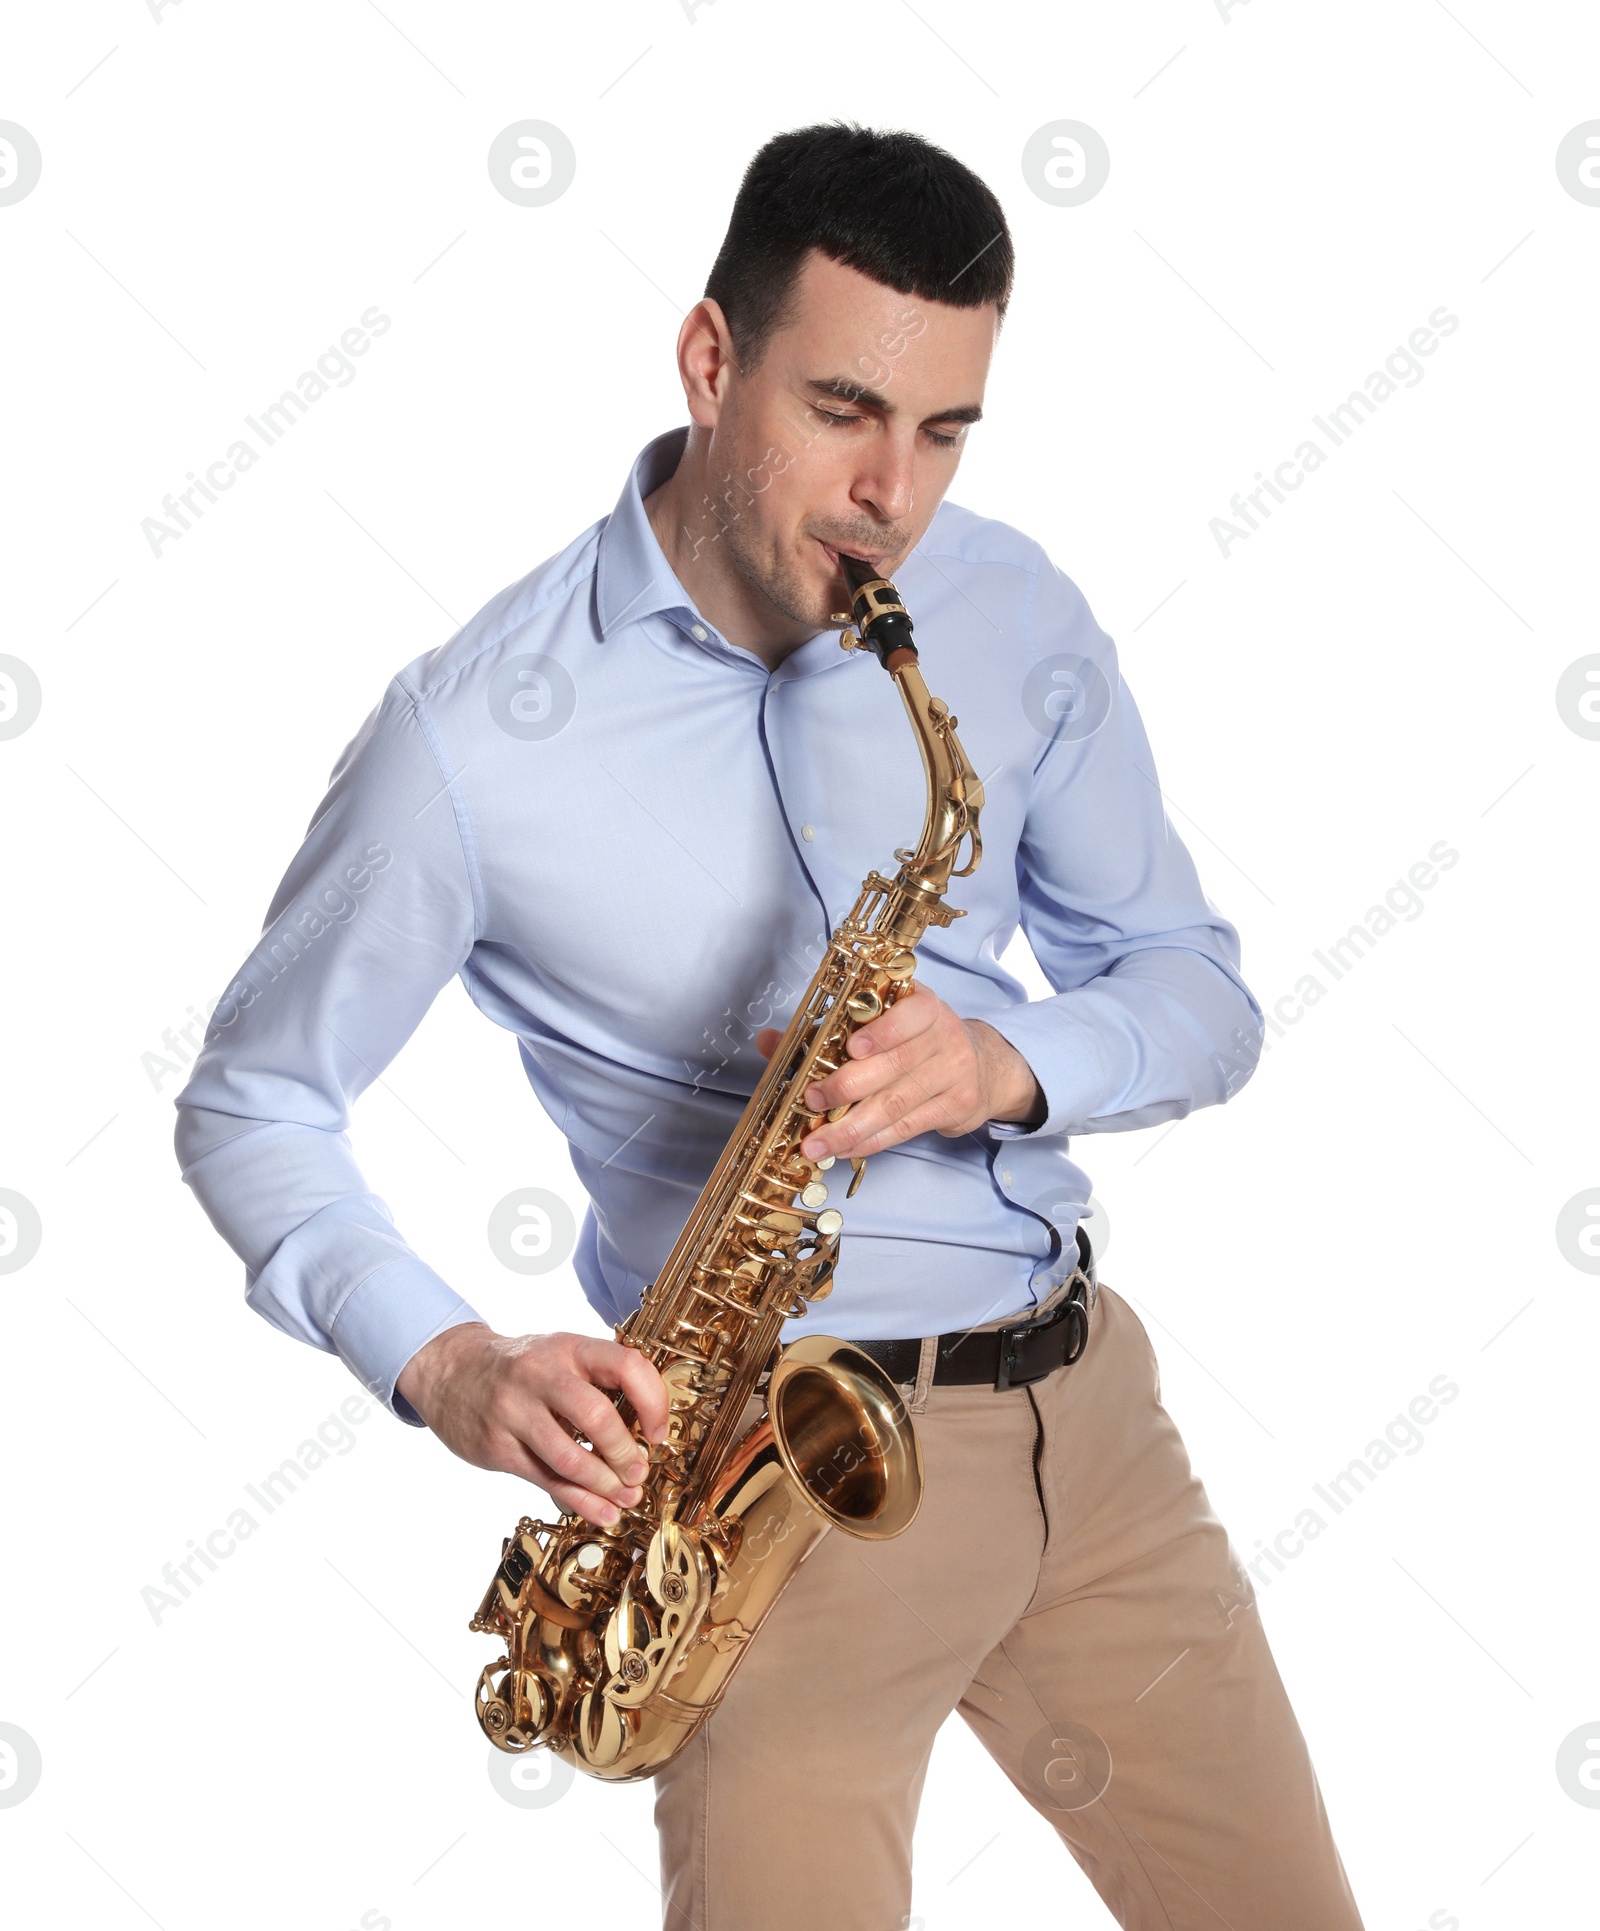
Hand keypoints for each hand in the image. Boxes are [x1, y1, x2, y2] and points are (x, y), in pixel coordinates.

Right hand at [396, 1324, 669, 1528]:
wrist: (451, 1371)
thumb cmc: (521, 1368)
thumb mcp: (561, 1357)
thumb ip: (598, 1384)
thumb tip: (647, 1432)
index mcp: (570, 1347)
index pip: (626, 1366)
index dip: (653, 1402)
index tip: (658, 1433)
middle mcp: (542, 1374)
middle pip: (597, 1416)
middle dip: (626, 1453)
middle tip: (640, 1472)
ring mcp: (515, 1410)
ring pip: (570, 1457)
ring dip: (604, 1484)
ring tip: (624, 1495)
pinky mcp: (498, 1445)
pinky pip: (546, 1479)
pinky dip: (580, 1501)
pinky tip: (602, 1511)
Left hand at [754, 983, 1044, 1162]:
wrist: (982, 1065)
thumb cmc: (917, 1039)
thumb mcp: (882, 1022)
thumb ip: (826, 1031)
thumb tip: (769, 1041)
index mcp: (923, 1005)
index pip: (910, 1015)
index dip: (882, 1032)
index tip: (851, 1049)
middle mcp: (944, 1036)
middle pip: (895, 1065)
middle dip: (848, 1087)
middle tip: (812, 1101)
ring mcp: (954, 1073)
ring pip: (897, 1104)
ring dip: (851, 1127)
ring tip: (816, 1143)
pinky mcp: (957, 1107)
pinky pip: (906, 1128)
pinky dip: (871, 1141)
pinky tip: (845, 1148)